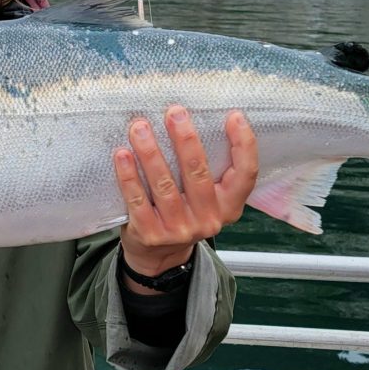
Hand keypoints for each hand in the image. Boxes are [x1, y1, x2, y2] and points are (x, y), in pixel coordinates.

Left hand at [113, 106, 257, 293]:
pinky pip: (138, 200)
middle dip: (186, 140)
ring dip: (151, 153)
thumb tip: (190, 121)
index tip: (234, 116)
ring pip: (165, 186)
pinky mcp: (150, 234)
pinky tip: (122, 155)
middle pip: (198, 173)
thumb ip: (205, 171)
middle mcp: (208, 220)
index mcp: (228, 207)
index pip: (246, 175)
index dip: (244, 145)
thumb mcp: (204, 199)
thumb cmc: (182, 213)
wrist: (158, 257)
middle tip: (174, 112)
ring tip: (139, 127)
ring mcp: (179, 230)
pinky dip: (129, 176)